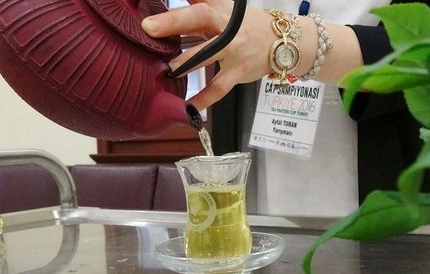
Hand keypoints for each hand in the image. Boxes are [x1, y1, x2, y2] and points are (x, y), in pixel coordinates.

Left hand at [142, 1, 276, 110]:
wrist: (281, 42)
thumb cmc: (245, 24)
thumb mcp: (224, 8)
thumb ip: (198, 4)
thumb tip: (159, 4)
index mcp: (219, 6)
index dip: (180, 2)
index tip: (152, 4)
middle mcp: (226, 24)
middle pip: (201, 17)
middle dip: (174, 21)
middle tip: (148, 27)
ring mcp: (233, 48)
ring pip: (210, 53)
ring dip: (188, 61)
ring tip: (168, 70)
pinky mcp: (238, 71)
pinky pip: (220, 86)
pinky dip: (205, 97)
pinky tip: (189, 107)